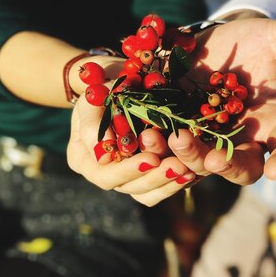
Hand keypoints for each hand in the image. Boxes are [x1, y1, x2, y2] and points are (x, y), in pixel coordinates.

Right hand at [67, 94, 195, 206]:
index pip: (105, 175)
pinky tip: (191, 172)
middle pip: (129, 187)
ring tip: (187, 169)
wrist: (117, 83)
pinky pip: (160, 188)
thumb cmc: (101, 89)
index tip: (151, 159)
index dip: (128, 170)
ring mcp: (126, 176)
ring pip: (147, 193)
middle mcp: (104, 173)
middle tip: (178, 165)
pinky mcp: (147, 175)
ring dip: (168, 181)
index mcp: (84, 159)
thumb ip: (92, 124)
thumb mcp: (92, 99)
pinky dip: (175, 182)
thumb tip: (103, 151)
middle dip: (155, 177)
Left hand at [166, 18, 275, 182]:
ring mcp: (209, 138)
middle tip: (214, 160)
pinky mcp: (179, 130)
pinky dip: (159, 147)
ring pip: (201, 163)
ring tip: (169, 140)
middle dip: (229, 165)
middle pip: (242, 166)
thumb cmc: (254, 41)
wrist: (216, 39)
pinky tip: (146, 136)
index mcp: (273, 123)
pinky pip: (170, 149)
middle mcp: (243, 139)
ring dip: (187, 157)